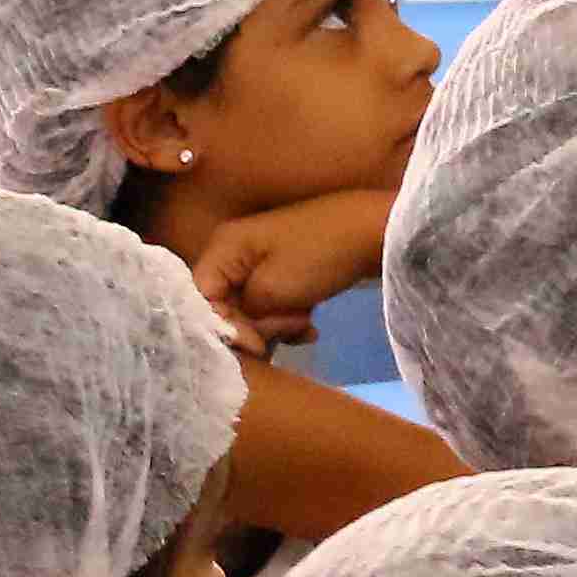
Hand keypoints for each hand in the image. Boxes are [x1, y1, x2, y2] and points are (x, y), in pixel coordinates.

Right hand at [191, 189, 392, 350]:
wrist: (376, 231)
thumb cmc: (321, 255)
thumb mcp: (274, 290)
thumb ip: (242, 315)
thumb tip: (235, 335)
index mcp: (224, 246)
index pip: (199, 297)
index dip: (222, 326)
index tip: (255, 344)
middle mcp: (235, 250)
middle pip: (224, 305)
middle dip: (254, 327)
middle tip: (290, 328)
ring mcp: (261, 260)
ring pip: (250, 309)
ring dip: (275, 326)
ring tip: (304, 325)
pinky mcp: (285, 271)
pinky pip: (273, 305)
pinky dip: (288, 320)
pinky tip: (310, 329)